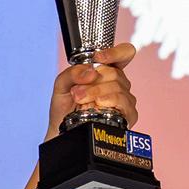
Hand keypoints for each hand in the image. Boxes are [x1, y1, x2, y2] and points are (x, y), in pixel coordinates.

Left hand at [17, 42, 138, 188]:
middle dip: (94, 82)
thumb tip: (91, 71)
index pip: (125, 54)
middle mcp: (119, 85)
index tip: (100, 58)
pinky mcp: (127, 117)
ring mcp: (124, 101)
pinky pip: (126, 105)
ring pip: (120, 89)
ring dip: (97, 93)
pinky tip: (98, 108)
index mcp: (107, 72)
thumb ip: (73, 72)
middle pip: (117, 74)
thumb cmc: (63, 109)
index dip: (116, 52)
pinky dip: (110, 103)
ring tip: (81, 102)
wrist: (61, 136)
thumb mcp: (61, 86)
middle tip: (77, 93)